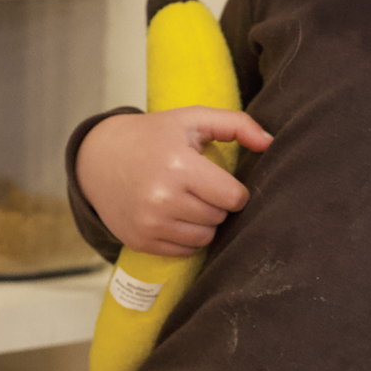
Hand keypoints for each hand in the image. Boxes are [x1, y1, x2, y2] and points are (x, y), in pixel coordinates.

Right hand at [76, 107, 269, 256]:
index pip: (234, 198)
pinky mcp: (141, 241)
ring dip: (203, 222)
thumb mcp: (192, 119)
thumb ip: (236, 124)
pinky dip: (185, 237)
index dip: (233, 190)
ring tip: (186, 200)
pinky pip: (184, 251)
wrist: (99, 157)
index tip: (220, 180)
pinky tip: (173, 215)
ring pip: (205, 237)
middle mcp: (163, 199)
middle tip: (198, 187)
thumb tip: (271, 143)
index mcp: (179, 166)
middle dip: (216, 204)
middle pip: (219, 217)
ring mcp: (149, 223)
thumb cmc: (153, 136)